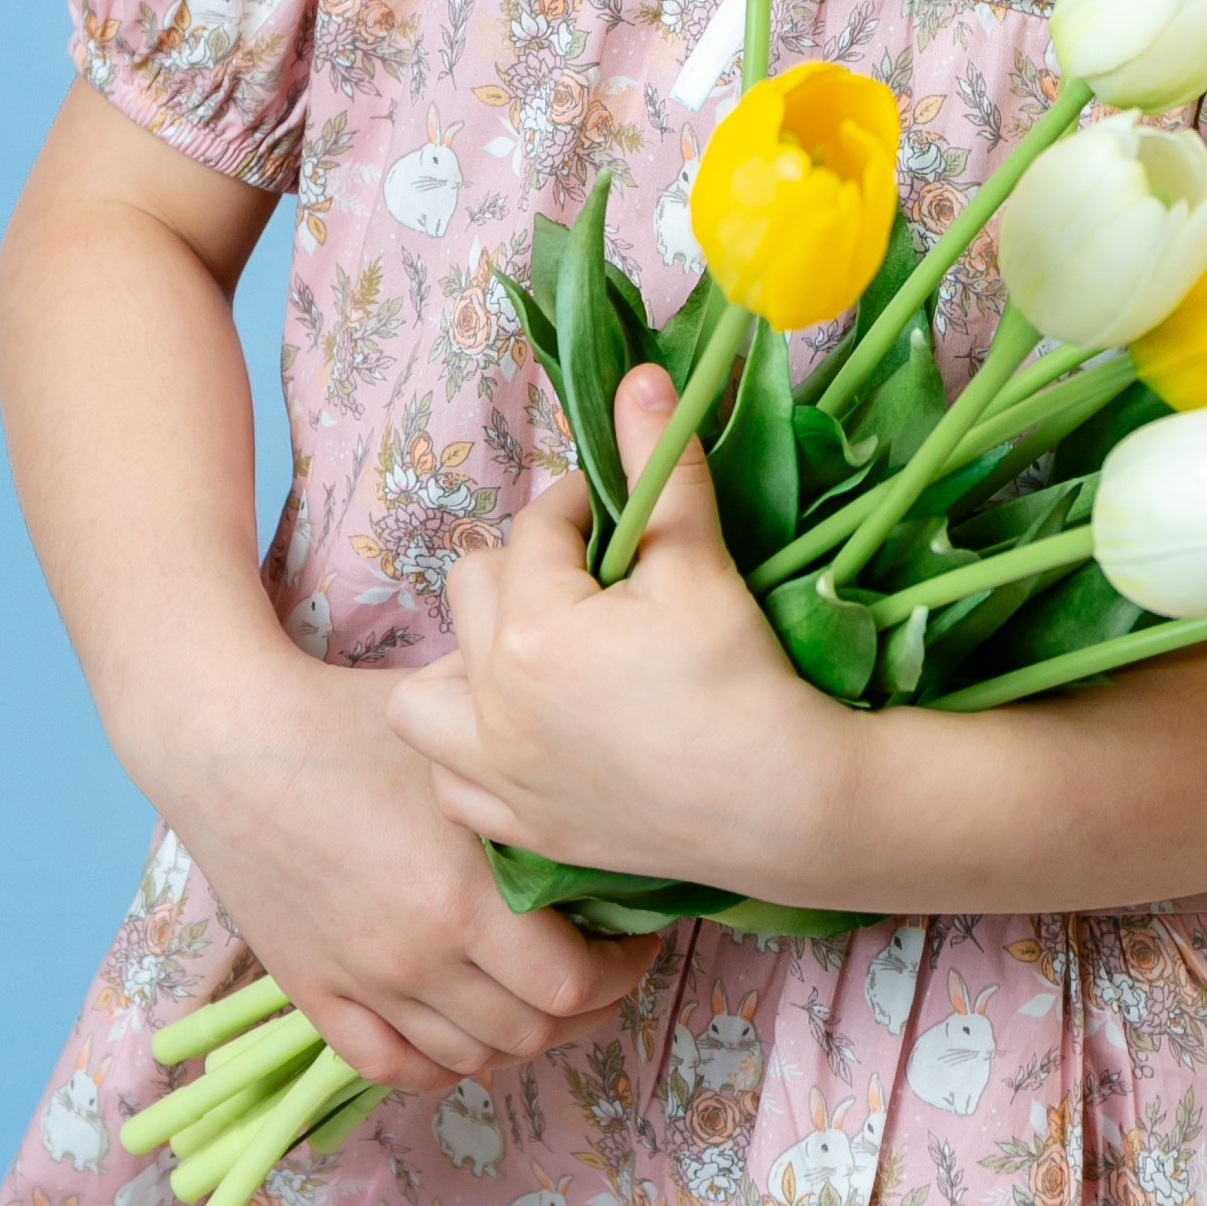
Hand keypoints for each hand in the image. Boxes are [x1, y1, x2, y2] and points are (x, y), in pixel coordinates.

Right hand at [159, 641, 652, 1092]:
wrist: (228, 740)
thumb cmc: (348, 716)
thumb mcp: (458, 720)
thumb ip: (532, 746)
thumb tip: (611, 753)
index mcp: (463, 890)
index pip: (572, 984)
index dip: (620, 973)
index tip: (633, 940)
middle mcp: (417, 952)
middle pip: (530, 1034)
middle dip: (585, 1009)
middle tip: (601, 970)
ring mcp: (363, 980)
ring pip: (468, 1059)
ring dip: (518, 1038)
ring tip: (539, 996)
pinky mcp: (314, 992)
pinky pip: (392, 1068)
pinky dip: (441, 1063)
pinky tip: (465, 1028)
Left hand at [387, 367, 850, 895]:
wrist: (783, 802)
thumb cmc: (741, 676)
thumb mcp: (699, 559)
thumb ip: (661, 464)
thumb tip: (641, 375)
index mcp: (532, 628)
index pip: (536, 528)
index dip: (582, 505)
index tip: (622, 513)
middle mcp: (492, 703)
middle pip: (471, 591)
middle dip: (523, 569)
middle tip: (590, 578)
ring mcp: (499, 775)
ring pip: (423, 696)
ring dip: (463, 663)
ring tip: (528, 654)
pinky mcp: (521, 829)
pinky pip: (450, 785)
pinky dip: (469, 756)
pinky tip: (522, 735)